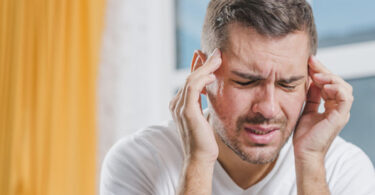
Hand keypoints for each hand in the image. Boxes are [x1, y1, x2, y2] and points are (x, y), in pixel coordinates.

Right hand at [169, 48, 221, 162]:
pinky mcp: (186, 111)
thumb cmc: (204, 139)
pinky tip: (213, 74)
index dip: (198, 67)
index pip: (189, 81)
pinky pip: (193, 88)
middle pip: (189, 77)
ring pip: (191, 80)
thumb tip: (210, 91)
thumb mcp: (204, 116)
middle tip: (216, 52)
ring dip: (206, 67)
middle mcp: (176, 103)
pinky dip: (203, 78)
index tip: (208, 56)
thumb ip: (203, 103)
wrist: (200, 157)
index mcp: (179, 104)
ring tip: (218, 58)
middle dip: (203, 63)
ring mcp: (179, 107)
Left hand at [293, 56, 353, 160]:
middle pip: (337, 82)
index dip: (320, 71)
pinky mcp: (340, 117)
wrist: (304, 152)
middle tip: (311, 62)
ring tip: (316, 76)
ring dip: (330, 78)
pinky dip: (336, 89)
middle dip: (324, 70)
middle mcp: (338, 108)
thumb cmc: (304, 135)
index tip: (308, 61)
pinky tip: (323, 86)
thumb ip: (310, 95)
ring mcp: (341, 112)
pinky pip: (345, 98)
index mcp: (331, 105)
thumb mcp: (306, 109)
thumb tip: (309, 79)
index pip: (329, 83)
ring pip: (344, 87)